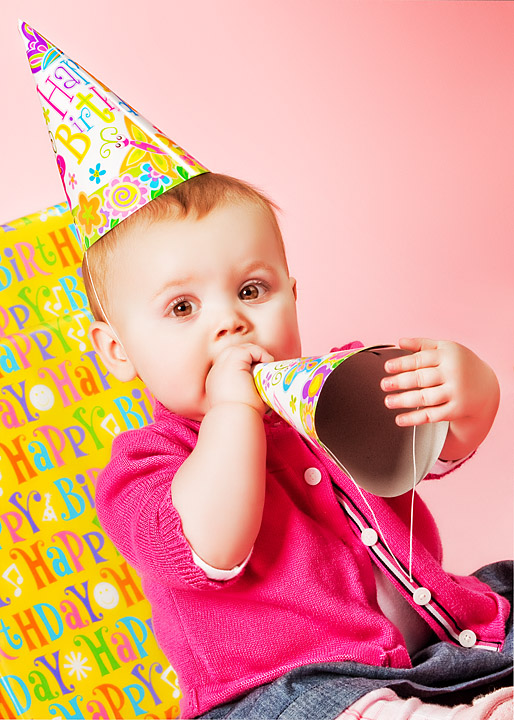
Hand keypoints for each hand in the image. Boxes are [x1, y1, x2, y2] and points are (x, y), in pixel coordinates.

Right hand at [206, 343, 273, 415]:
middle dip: (248, 355)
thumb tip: (267, 389)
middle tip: (264, 363)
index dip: (244, 363)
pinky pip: (246, 350)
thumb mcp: (242, 403)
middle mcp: (216, 373)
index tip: (259, 369)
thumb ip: (248, 392)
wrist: (236, 419)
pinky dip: (259, 353)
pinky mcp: (231, 364)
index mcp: (216, 383)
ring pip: (238, 349)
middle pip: (231, 353)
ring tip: (267, 362)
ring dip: (255, 353)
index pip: (227, 365)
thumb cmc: (242, 417)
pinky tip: (267, 361)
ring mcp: (222, 367)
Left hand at [380, 337, 499, 457]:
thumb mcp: (446, 349)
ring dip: (403, 401)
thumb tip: (399, 341)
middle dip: (399, 382)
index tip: (387, 368)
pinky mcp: (456, 410)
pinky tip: (399, 419)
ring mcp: (455, 393)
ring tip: (388, 401)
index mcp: (448, 355)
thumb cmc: (461, 364)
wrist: (486, 386)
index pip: (420, 359)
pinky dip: (414, 419)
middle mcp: (452, 373)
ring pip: (425, 398)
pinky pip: (431, 416)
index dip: (401, 363)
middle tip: (384, 385)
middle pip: (421, 378)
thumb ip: (422, 345)